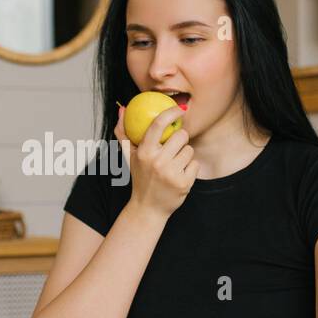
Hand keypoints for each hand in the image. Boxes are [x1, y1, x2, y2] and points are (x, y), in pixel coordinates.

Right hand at [114, 102, 197, 219]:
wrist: (148, 209)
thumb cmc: (140, 178)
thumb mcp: (129, 156)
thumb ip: (123, 132)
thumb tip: (122, 108)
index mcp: (144, 152)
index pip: (158, 124)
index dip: (171, 112)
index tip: (179, 109)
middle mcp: (157, 162)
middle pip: (181, 136)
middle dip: (181, 140)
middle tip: (174, 148)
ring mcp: (171, 173)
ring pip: (190, 150)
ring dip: (185, 155)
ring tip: (174, 164)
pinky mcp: (184, 183)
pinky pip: (195, 164)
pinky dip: (190, 168)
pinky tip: (180, 175)